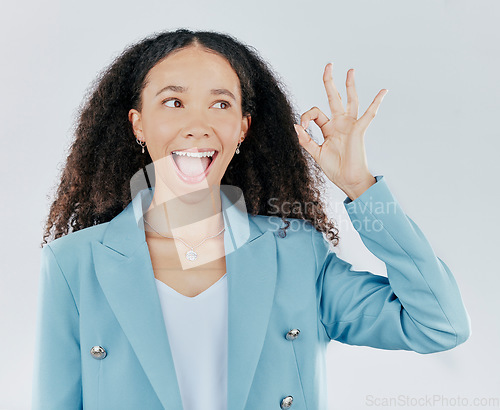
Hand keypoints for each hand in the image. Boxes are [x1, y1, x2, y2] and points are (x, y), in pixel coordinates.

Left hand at [294, 63, 387, 199]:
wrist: (348, 181)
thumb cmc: (335, 169)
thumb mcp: (316, 154)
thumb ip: (306, 140)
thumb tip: (295, 126)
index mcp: (328, 129)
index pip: (315, 113)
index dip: (305, 116)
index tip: (301, 127)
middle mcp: (339, 124)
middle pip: (334, 98)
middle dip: (330, 82)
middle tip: (329, 65)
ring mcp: (350, 125)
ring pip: (350, 101)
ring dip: (350, 86)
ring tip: (350, 71)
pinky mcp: (359, 130)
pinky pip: (369, 114)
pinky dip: (376, 103)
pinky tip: (383, 92)